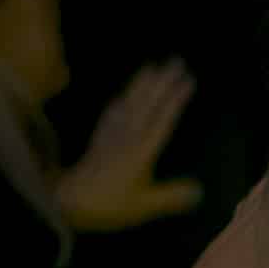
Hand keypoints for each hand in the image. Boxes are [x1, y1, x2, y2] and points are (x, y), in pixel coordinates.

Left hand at [54, 61, 201, 231]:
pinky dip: (119, 101)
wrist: (69, 200)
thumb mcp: (144, 206)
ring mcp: (112, 135)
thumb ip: (171, 197)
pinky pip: (111, 113)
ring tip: (152, 66)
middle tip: (176, 62)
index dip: (176, 100)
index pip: (163, 120)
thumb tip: (199, 190)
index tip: (188, 81)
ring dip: (142, 84)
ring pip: (130, 103)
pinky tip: (122, 94)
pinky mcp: (99, 139)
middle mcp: (128, 137)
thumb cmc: (109, 204)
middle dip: (163, 82)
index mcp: (141, 151)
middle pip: (148, 104)